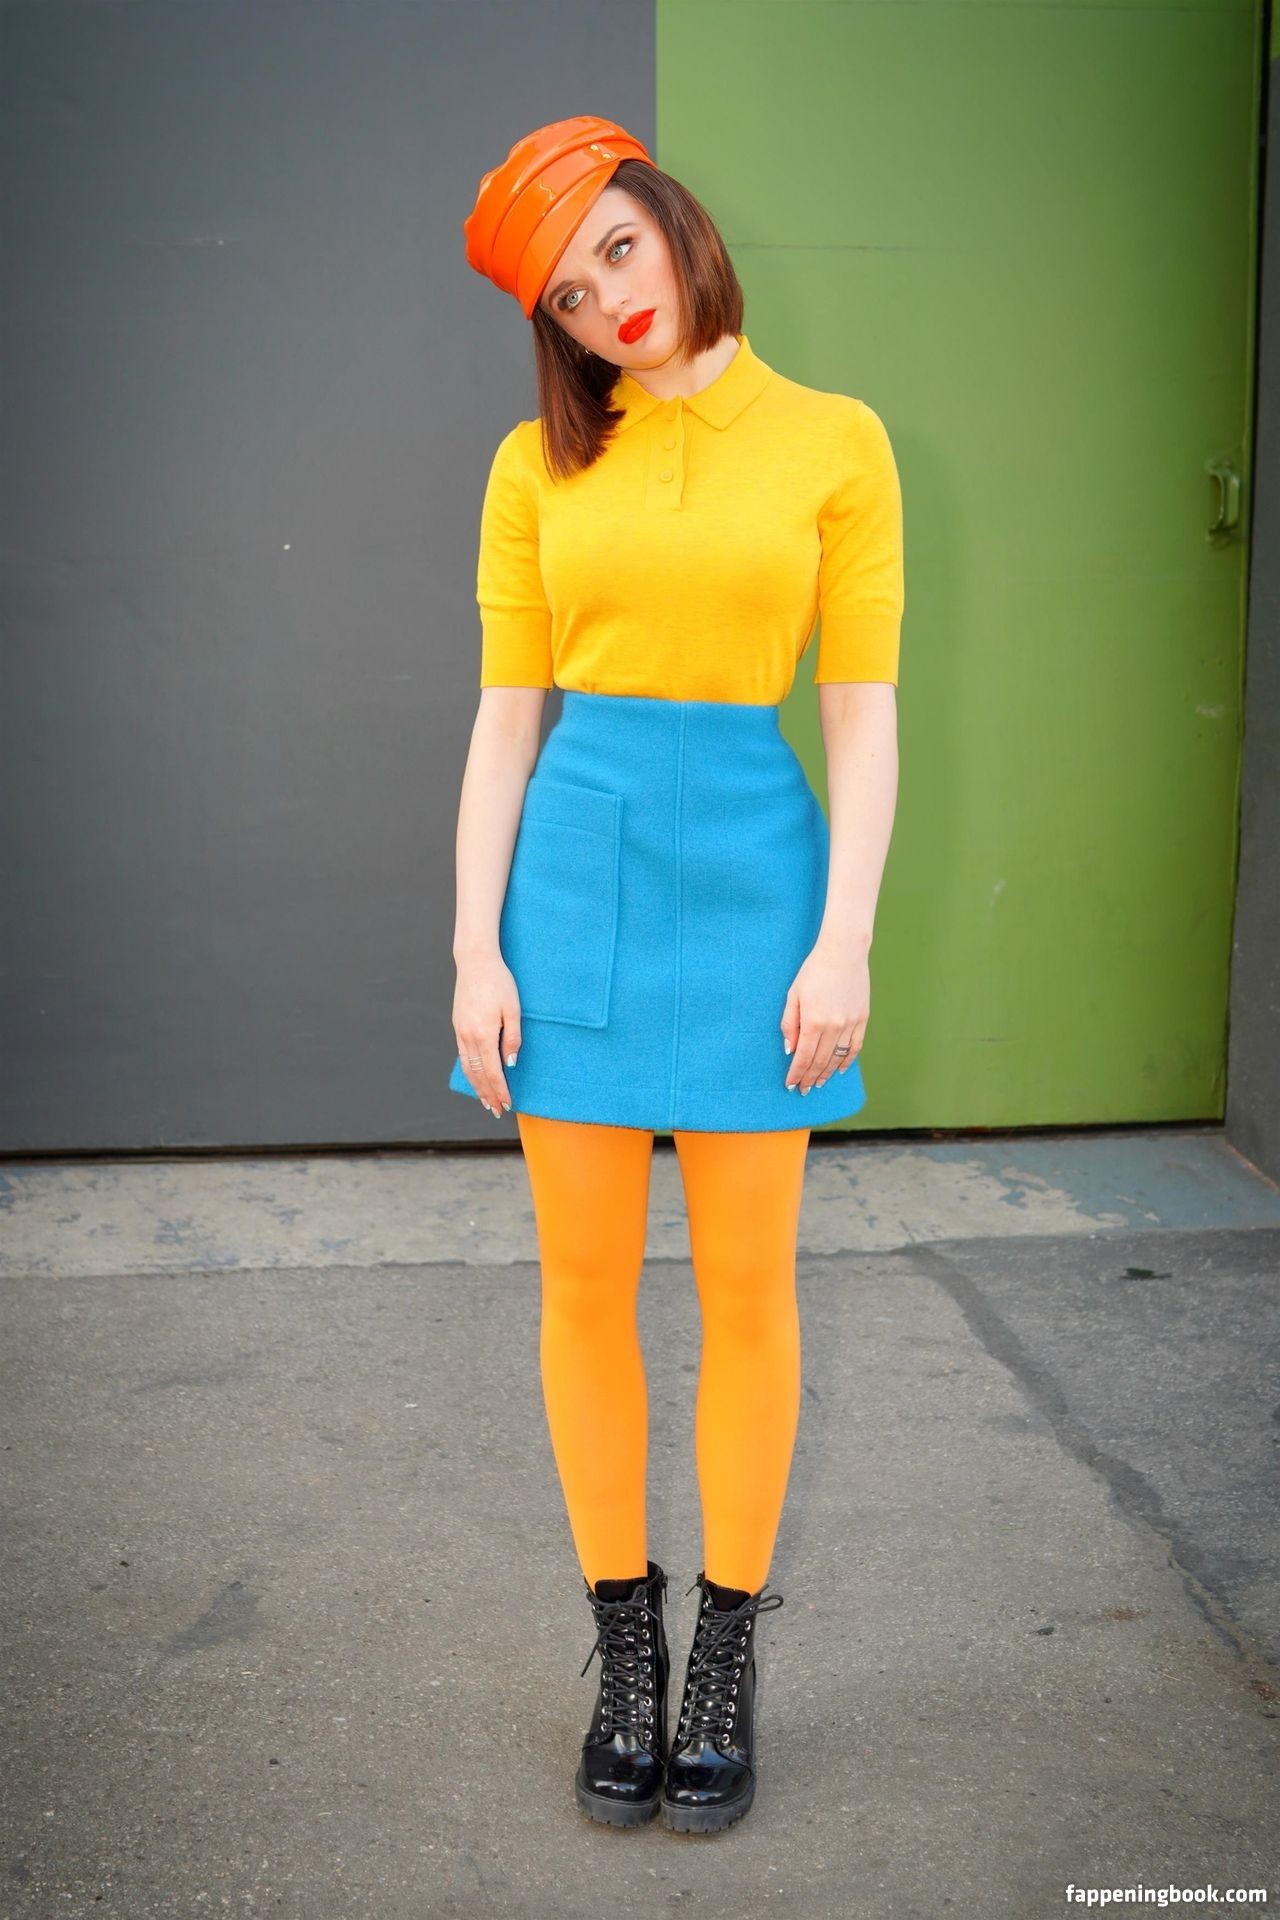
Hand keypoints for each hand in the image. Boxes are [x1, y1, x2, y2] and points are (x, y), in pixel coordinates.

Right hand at [452, 953, 521, 1117]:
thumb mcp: (514, 1009)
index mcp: (484, 1034)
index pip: (493, 1072)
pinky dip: (469, 1071)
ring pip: (468, 1067)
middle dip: (488, 1095)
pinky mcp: (458, 1026)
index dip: (501, 1090)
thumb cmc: (499, 983)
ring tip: (485, 1101)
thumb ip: (513, 1038)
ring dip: (476, 1087)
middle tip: (497, 1111)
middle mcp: (468, 1036)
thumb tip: (511, 1064)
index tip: (508, 1104)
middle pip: (478, 1075)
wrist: (475, 962)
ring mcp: (460, 1031)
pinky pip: (463, 1055)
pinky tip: (475, 1077)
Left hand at [780, 941, 868, 1093]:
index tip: (791, 1085)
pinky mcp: (862, 1019)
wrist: (844, 952)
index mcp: (813, 1021)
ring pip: (837, 1058)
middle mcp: (833, 1026)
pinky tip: (840, 1070)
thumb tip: (789, 1050)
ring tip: (818, 1084)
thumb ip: (789, 1024)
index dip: (797, 1073)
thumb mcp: (793, 995)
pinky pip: (855, 1047)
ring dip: (827, 1074)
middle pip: (820, 1061)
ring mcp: (850, 1024)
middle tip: (803, 1090)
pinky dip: (847, 1061)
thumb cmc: (813, 971)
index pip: (803, 1056)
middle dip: (810, 1078)